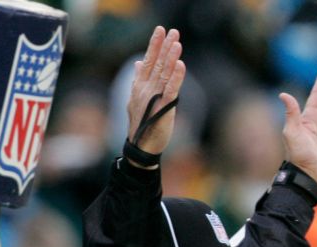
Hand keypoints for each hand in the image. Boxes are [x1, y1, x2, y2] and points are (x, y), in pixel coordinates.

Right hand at [125, 26, 185, 158]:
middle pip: (156, 63)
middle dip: (164, 46)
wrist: (142, 145)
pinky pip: (171, 89)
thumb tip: (137, 63)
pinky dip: (176, 77)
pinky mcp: (163, 107)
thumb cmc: (142, 122)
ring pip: (164, 73)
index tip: (160, 30)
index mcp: (139, 86)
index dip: (154, 45)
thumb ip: (138, 80)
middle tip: (172, 31)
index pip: (148, 60)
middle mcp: (145, 88)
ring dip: (171, 57)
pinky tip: (180, 65)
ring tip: (177, 42)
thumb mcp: (136, 99)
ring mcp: (154, 97)